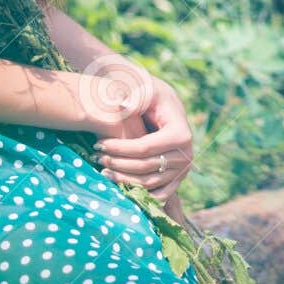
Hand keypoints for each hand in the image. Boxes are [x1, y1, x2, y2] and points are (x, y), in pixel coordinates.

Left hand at [91, 78, 193, 206]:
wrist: (164, 106)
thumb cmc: (152, 96)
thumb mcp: (145, 89)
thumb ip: (135, 96)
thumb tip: (122, 106)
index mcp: (180, 133)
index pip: (145, 147)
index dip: (120, 148)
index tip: (99, 143)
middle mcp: (186, 155)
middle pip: (145, 166)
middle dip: (118, 163)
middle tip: (96, 156)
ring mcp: (183, 169)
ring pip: (149, 182)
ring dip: (123, 179)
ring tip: (103, 170)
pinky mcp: (177, 179)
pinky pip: (158, 194)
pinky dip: (140, 194)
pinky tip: (119, 187)